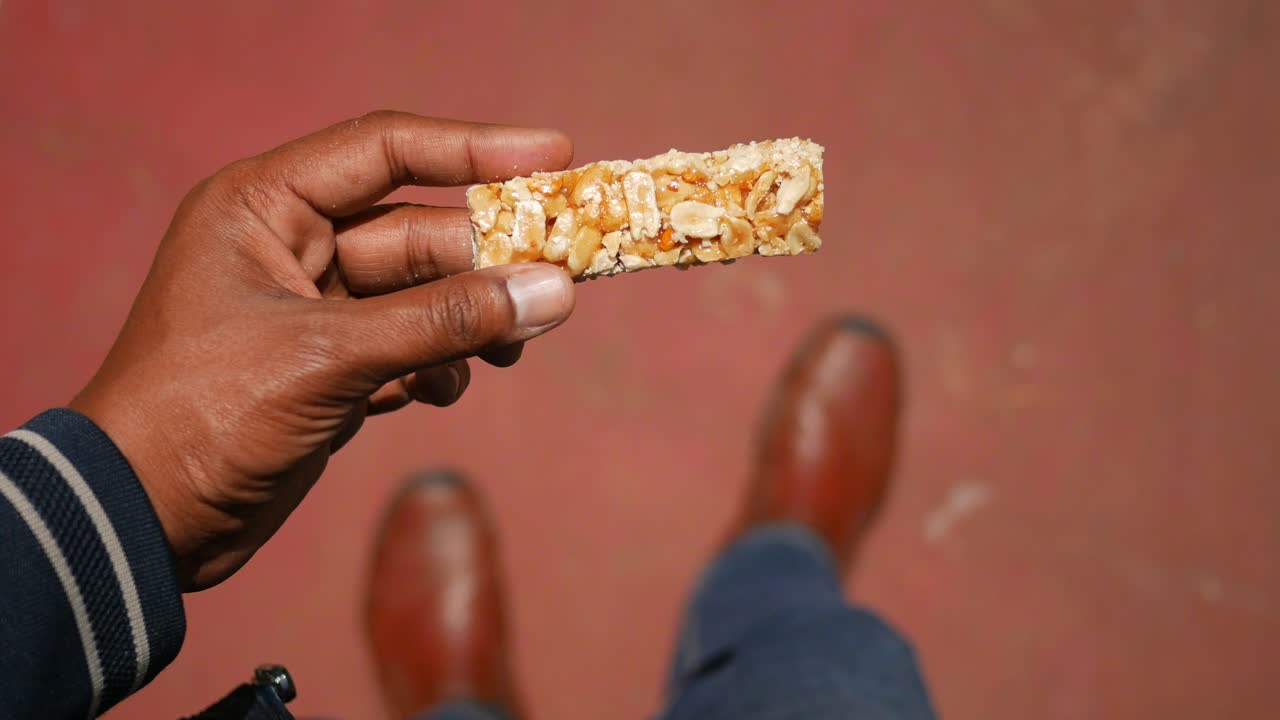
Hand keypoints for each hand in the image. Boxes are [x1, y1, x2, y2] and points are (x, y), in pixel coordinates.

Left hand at [69, 112, 575, 590]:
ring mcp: (313, 310)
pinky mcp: (330, 367)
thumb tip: (554, 291)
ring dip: (471, 320)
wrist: (143, 520)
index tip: (556, 157)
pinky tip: (440, 392)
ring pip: (422, 294)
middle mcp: (290, 245)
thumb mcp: (329, 356)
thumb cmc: (207, 412)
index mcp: (265, 207)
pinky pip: (410, 346)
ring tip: (511, 350)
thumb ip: (445, 321)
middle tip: (561, 281)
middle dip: (488, 260)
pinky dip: (438, 365)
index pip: (387, 149)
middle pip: (419, 231)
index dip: (475, 148)